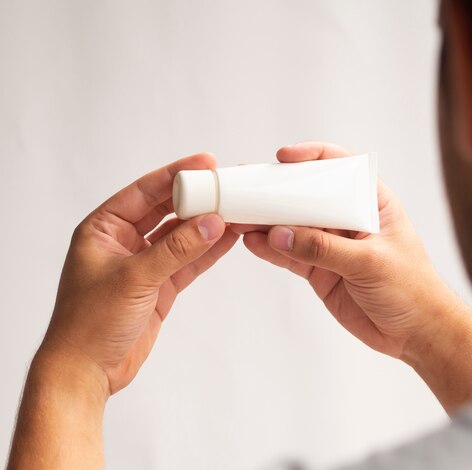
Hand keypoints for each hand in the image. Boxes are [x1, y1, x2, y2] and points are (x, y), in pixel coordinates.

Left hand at [41, 153, 238, 397]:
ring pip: (182, 236)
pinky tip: (228, 238)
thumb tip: (211, 223)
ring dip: (206, 226)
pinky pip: (188, 262)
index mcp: (103, 229)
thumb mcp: (134, 279)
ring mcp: (144, 264)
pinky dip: (208, 252)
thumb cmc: (89, 323)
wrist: (87, 371)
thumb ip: (175, 249)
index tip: (205, 164)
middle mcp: (124, 242)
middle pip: (166, 211)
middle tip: (226, 187)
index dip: (176, 175)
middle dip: (196, 199)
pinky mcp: (160, 286)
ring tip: (235, 210)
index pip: (144, 192)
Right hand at [232, 142, 471, 411]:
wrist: (417, 333)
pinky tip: (251, 243)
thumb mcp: (371, 262)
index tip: (282, 157)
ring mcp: (331, 244)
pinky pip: (290, 255)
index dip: (310, 156)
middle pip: (306, 195)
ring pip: (292, 226)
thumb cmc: (411, 288)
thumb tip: (280, 234)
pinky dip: (270, 250)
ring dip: (266, 222)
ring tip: (238, 218)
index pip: (340, 166)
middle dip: (276, 190)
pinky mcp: (320, 270)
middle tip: (245, 187)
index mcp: (370, 202)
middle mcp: (348, 218)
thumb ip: (325, 248)